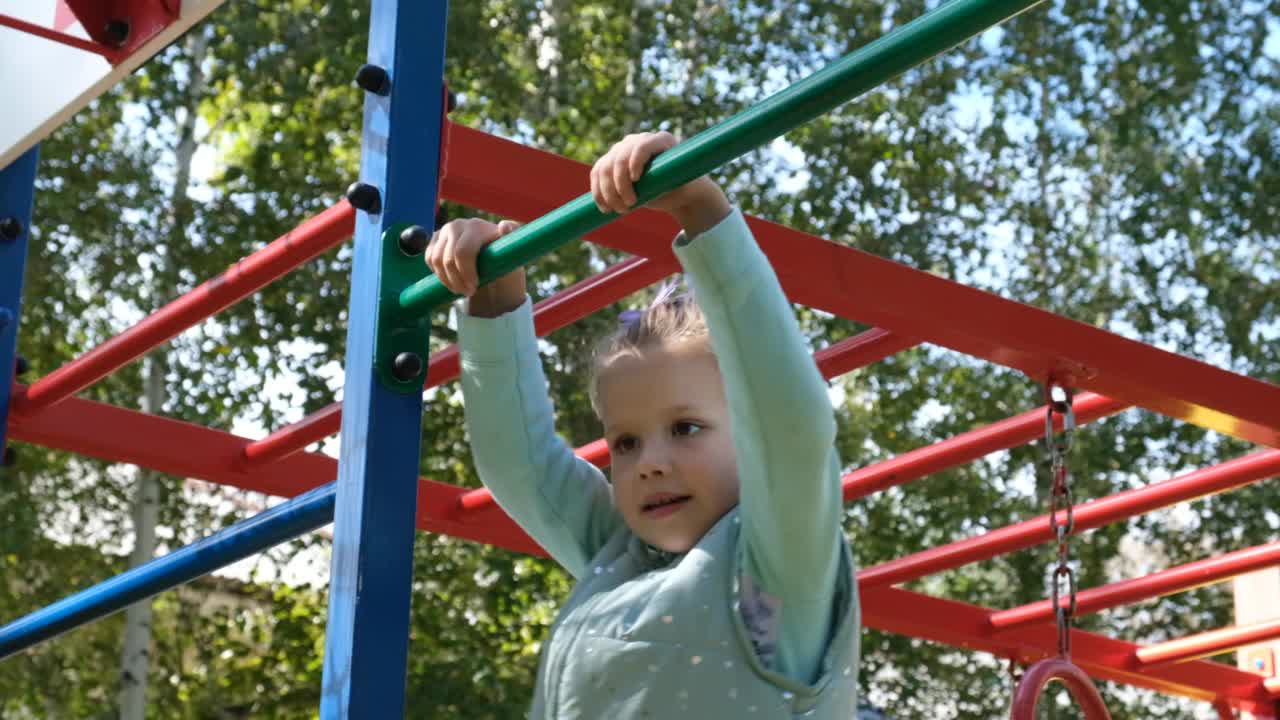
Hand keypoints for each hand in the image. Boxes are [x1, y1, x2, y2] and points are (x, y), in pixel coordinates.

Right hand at [425, 218, 526, 316]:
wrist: (491, 254)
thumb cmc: (504, 254)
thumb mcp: (513, 249)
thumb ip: (513, 235)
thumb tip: (504, 227)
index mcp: (477, 227)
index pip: (463, 252)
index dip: (466, 273)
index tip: (474, 287)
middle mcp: (459, 225)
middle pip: (447, 259)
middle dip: (457, 280)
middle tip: (468, 292)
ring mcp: (445, 230)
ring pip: (435, 260)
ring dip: (446, 280)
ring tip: (460, 289)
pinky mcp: (436, 238)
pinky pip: (429, 258)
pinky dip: (437, 273)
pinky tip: (451, 280)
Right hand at [590, 132, 730, 235]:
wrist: (675, 191)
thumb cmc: (684, 187)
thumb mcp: (687, 184)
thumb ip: (683, 183)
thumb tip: (683, 190)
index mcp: (662, 140)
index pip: (643, 145)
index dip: (635, 160)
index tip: (636, 180)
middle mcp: (639, 140)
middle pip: (619, 157)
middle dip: (620, 184)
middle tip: (629, 206)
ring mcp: (623, 149)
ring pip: (605, 166)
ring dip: (607, 191)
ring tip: (619, 210)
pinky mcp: (611, 162)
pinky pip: (597, 173)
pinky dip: (597, 191)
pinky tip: (604, 207)